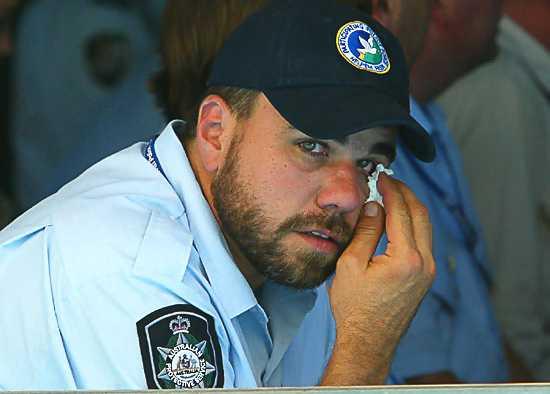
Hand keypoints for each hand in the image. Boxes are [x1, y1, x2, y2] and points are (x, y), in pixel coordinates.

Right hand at [322, 174, 434, 384]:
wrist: (368, 341)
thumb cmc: (355, 308)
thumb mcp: (350, 265)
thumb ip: (365, 232)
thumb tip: (374, 206)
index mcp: (405, 258)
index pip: (401, 211)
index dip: (392, 190)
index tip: (382, 177)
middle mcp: (423, 263)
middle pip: (421, 215)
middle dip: (406, 193)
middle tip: (390, 181)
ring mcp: (428, 271)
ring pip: (426, 227)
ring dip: (411, 208)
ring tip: (393, 195)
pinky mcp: (425, 277)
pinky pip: (424, 241)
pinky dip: (413, 224)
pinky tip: (398, 220)